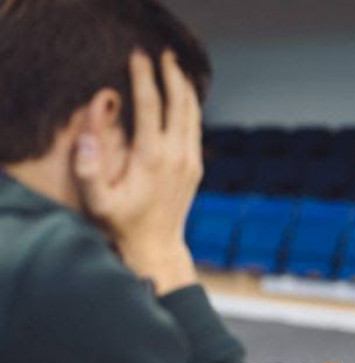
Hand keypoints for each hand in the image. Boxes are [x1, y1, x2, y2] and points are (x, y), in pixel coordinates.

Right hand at [74, 50, 200, 293]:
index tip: (138, 55)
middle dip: (172, 74)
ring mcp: (190, 160)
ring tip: (176, 66)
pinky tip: (186, 96)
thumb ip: (89, 170)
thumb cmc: (122, 223)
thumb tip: (86, 136)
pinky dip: (192, 106)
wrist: (156, 246)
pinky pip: (196, 127)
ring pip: (193, 113)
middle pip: (179, 102)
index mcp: (152, 157)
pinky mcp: (196, 166)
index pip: (152, 105)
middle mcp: (177, 155)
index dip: (144, 76)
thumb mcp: (98, 202)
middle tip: (163, 53)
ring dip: (185, 87)